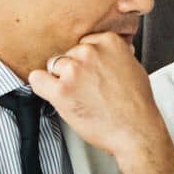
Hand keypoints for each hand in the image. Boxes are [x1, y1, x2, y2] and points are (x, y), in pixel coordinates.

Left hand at [29, 33, 173, 173]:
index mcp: (109, 42)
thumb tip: (104, 55)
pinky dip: (42, 86)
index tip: (91, 72)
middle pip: (68, 54)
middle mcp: (90, 53)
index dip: (87, 60)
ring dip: (61, 79)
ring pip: (53, 66)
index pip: (84, 43)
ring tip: (78, 95)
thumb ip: (114, 56)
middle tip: (87, 87)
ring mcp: (74, 71)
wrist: (136, 131)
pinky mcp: (61, 91)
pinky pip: (37, 79)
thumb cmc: (137, 105)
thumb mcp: (134, 68)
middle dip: (75, 69)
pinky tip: (54, 94)